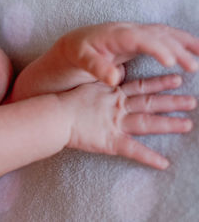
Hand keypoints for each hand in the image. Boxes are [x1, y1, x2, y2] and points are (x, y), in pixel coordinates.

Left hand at [60, 22, 198, 85]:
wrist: (74, 44)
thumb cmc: (77, 53)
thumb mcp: (80, 60)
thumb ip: (96, 67)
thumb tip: (114, 78)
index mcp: (115, 35)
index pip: (140, 39)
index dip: (157, 48)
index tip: (171, 61)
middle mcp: (129, 30)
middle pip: (157, 35)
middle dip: (177, 49)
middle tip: (194, 66)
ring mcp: (136, 32)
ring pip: (165, 33)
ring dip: (185, 43)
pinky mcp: (140, 38)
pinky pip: (164, 37)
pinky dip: (180, 42)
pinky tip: (194, 50)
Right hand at [64, 74, 195, 169]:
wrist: (56, 115)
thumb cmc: (67, 101)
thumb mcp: (87, 86)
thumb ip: (102, 84)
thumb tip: (112, 78)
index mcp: (112, 93)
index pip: (141, 87)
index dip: (160, 84)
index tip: (177, 80)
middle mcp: (118, 107)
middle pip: (150, 103)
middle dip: (172, 102)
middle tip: (192, 101)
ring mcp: (116, 123)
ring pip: (147, 123)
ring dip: (168, 124)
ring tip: (187, 125)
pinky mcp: (110, 141)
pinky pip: (133, 150)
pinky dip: (148, 157)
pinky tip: (163, 163)